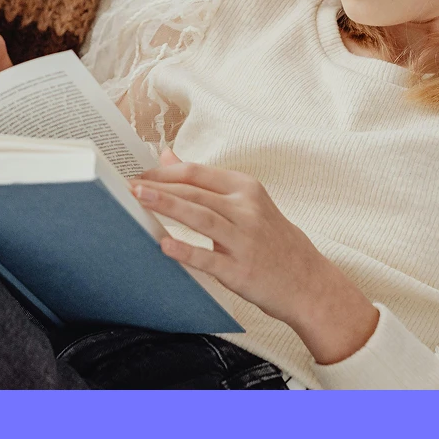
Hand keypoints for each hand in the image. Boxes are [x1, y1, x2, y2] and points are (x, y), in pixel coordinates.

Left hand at [132, 149, 379, 364]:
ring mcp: (245, 240)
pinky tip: (165, 245)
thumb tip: (166, 156)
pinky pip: (210, 259)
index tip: (139, 174)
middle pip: (195, 192)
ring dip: (167, 206)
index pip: (197, 173)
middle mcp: (246, 210)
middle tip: (129, 185)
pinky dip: (187, 251)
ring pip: (201, 217)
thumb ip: (205, 181)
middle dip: (159, 187)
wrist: (309, 282)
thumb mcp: (245, 201)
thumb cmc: (272, 239)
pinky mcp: (242, 271)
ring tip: (140, 199)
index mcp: (245, 188)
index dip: (164, 172)